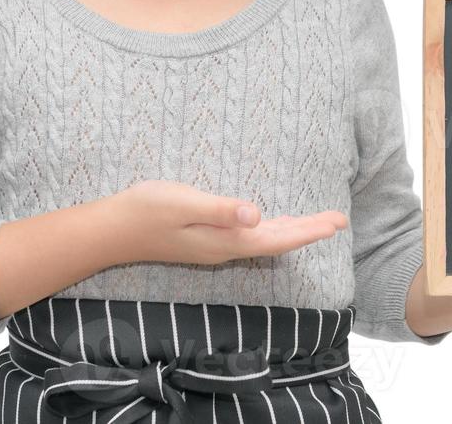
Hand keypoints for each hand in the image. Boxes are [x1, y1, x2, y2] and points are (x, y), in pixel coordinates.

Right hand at [110, 179, 348, 265]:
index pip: (278, 238)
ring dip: (293, 231)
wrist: (112, 230)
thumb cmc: (146, 210)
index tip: (336, 223)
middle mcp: (225, 248)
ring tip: (318, 223)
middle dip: (309, 230)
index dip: (309, 231)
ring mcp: (215, 246)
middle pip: (277, 241)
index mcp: (226, 241)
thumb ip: (221, 209)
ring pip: (265, 240)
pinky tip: (275, 222)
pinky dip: (272, 230)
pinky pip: (251, 238)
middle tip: (339, 220)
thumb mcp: (184, 202)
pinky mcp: (206, 240)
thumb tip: (257, 214)